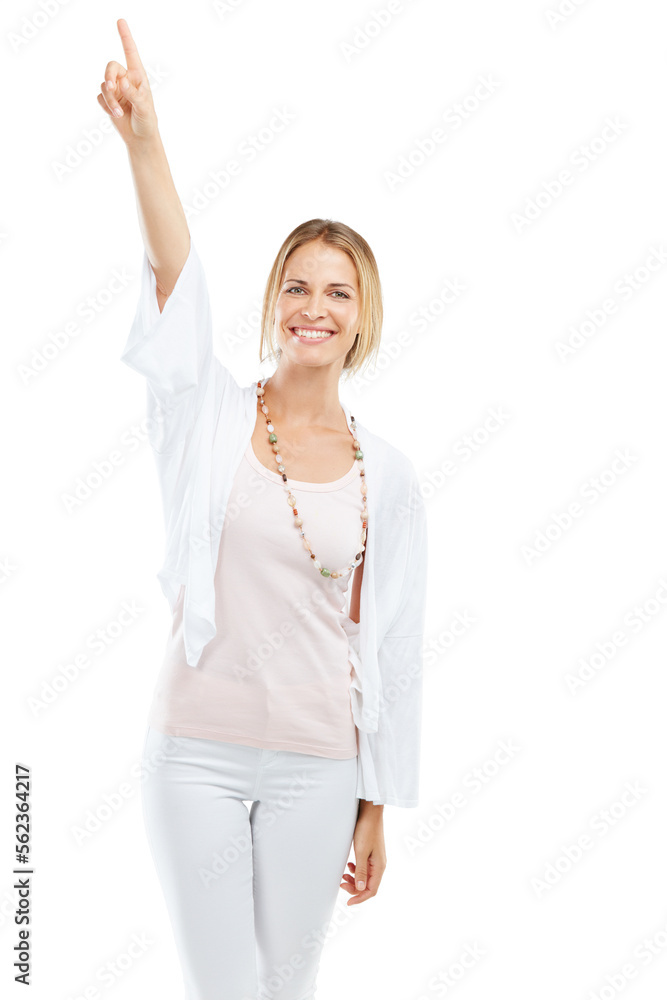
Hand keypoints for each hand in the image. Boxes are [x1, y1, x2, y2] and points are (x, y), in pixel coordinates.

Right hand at [97, 18, 157, 144]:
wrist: (140, 138)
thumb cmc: (147, 121)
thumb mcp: (144, 108)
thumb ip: (134, 94)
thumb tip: (122, 83)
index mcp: (138, 77)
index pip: (130, 53)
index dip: (125, 37)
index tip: (120, 21)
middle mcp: (126, 79)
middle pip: (111, 68)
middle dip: (109, 77)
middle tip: (111, 88)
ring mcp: (116, 89)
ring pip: (104, 85)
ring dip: (109, 99)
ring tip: (118, 112)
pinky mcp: (108, 100)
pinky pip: (100, 97)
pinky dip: (106, 106)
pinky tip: (115, 115)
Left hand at [339, 805, 386, 904]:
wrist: (370, 812)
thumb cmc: (366, 829)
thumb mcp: (361, 851)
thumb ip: (361, 871)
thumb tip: (359, 889)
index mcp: (379, 866)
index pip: (371, 890)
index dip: (360, 898)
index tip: (348, 903)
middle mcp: (379, 865)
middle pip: (368, 885)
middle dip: (354, 888)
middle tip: (341, 884)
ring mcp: (375, 859)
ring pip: (365, 877)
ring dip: (354, 879)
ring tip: (343, 876)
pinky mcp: (371, 853)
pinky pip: (364, 868)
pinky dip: (356, 870)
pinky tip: (349, 866)